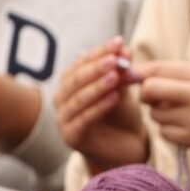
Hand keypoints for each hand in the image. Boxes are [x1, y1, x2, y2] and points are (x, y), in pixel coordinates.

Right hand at [54, 37, 146, 171]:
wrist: (128, 148)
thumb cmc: (121, 116)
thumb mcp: (122, 89)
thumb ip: (120, 70)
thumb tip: (124, 47)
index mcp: (69, 84)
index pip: (81, 63)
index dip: (99, 52)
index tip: (119, 42)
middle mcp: (61, 100)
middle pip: (76, 80)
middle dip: (96, 68)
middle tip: (115, 59)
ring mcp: (63, 120)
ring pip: (79, 99)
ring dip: (97, 86)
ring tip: (115, 76)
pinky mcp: (72, 138)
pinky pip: (85, 119)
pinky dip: (99, 107)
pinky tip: (114, 98)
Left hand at [136, 60, 189, 166]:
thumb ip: (174, 72)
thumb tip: (134, 72)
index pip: (156, 68)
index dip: (138, 73)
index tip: (133, 77)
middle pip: (149, 90)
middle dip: (147, 94)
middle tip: (156, 97)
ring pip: (155, 114)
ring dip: (161, 114)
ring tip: (182, 113)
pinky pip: (164, 133)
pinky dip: (169, 131)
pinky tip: (186, 127)